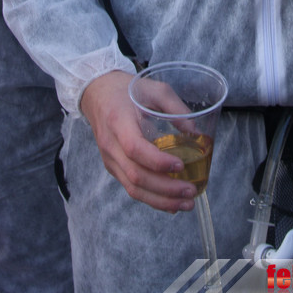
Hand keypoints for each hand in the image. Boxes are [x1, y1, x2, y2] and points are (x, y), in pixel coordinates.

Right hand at [80, 70, 196, 213]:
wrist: (98, 93)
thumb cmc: (127, 90)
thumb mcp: (154, 88)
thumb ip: (175, 107)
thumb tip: (195, 133)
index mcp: (118, 120)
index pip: (135, 148)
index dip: (157, 162)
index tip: (180, 165)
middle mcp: (111, 144)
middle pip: (136, 175)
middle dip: (166, 188)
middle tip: (191, 191)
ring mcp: (109, 158)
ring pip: (133, 188)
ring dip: (160, 200)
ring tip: (186, 203)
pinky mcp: (113, 166)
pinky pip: (130, 187)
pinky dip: (151, 198)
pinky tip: (171, 203)